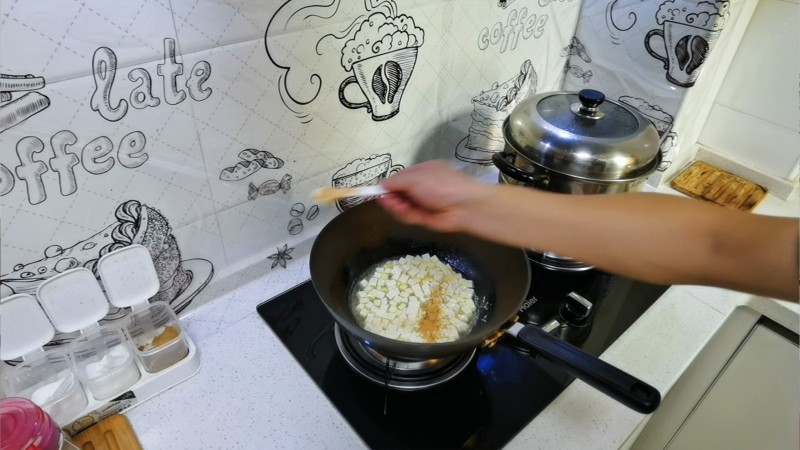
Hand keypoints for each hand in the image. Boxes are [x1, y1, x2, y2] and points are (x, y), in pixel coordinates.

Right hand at [377, 161, 491, 231]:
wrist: (464, 206)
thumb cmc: (440, 185)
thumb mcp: (416, 178)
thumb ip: (396, 181)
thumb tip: (382, 185)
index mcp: (422, 173)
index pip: (400, 178)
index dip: (388, 184)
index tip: (375, 190)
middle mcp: (422, 187)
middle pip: (399, 193)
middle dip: (390, 196)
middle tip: (384, 200)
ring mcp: (424, 203)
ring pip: (402, 206)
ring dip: (396, 206)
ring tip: (394, 205)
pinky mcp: (425, 218)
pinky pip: (409, 216)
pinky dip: (404, 214)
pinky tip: (401, 210)